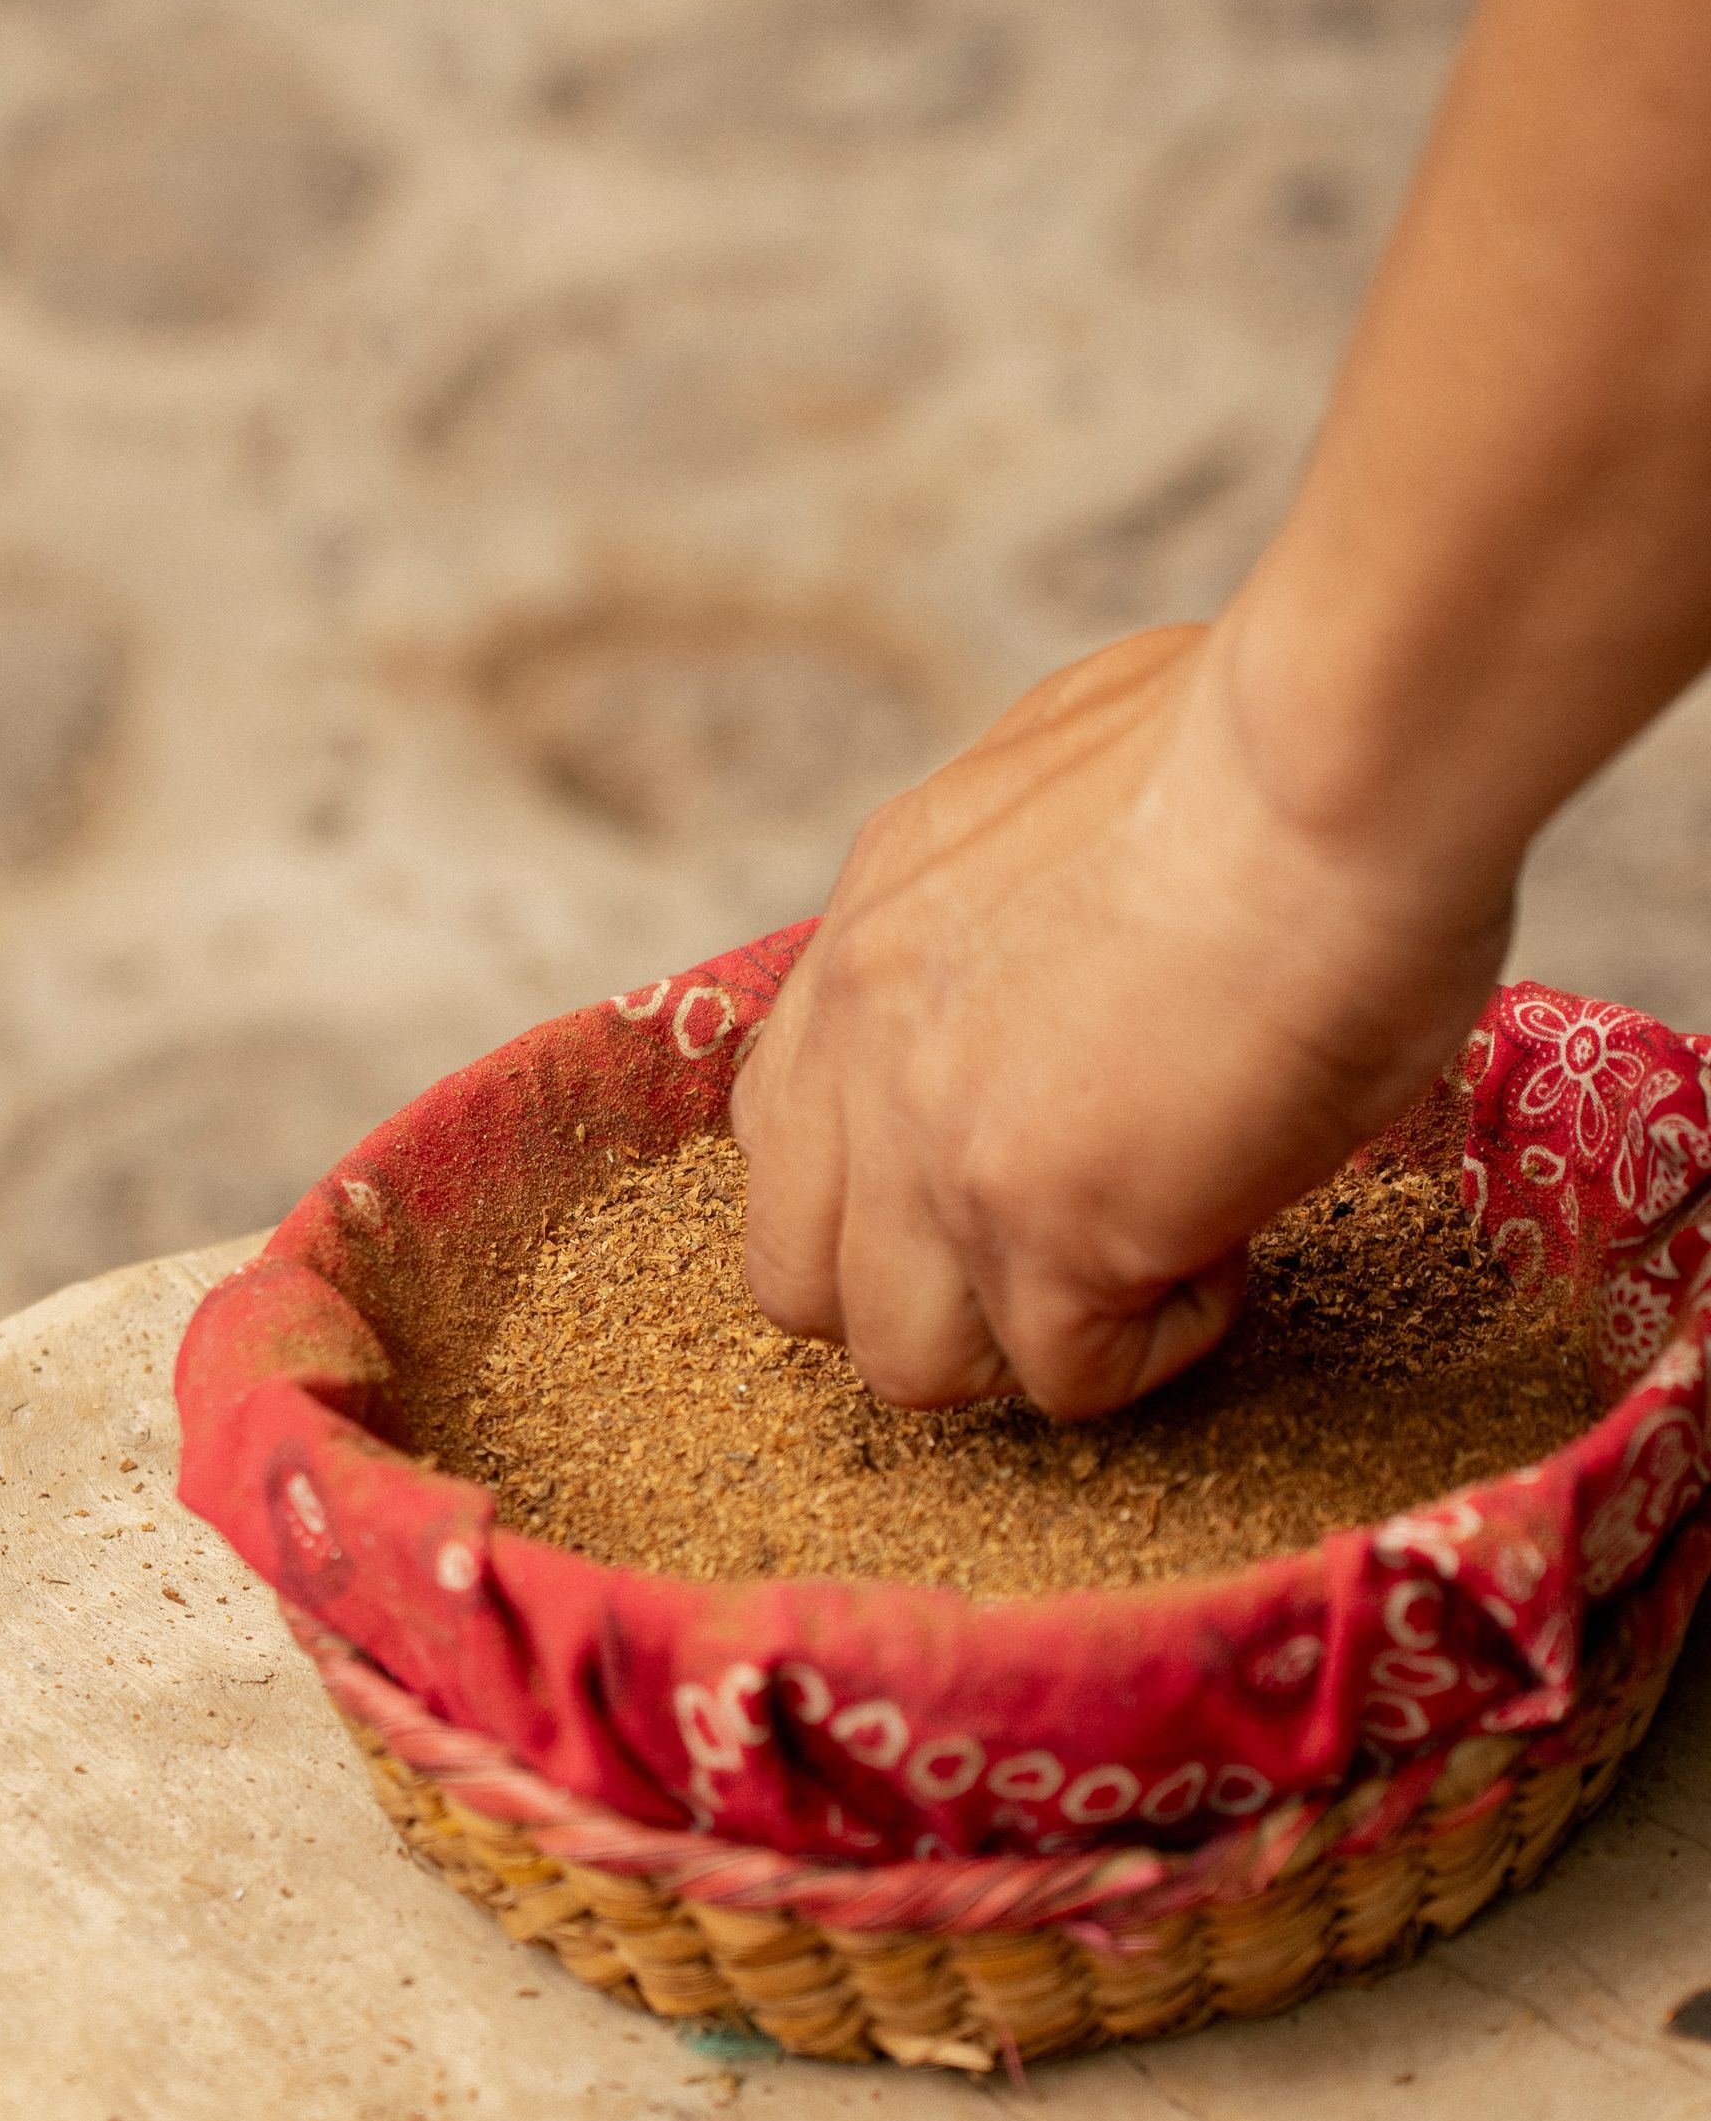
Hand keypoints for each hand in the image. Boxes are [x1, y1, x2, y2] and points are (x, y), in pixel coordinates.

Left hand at [731, 622, 1515, 1417]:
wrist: (1334, 758)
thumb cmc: (1266, 738)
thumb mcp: (1066, 767)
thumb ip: (1016, 873)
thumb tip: (1070, 915)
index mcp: (869, 938)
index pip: (787, 1130)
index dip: (892, 1181)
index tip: (1027, 1151)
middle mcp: (863, 1050)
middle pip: (798, 1276)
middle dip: (928, 1294)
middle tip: (1069, 1240)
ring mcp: (936, 1152)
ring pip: (906, 1362)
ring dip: (1029, 1340)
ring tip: (1157, 1252)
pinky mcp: (1046, 1232)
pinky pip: (1065, 1381)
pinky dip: (1159, 1341)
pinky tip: (1237, 1242)